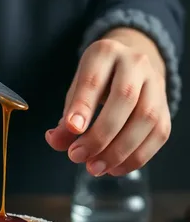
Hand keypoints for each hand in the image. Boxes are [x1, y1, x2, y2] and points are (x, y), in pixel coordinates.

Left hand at [46, 28, 170, 175]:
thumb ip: (66, 119)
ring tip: (95, 168)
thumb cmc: (97, 83)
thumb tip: (55, 141)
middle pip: (124, 98)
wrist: (131, 67)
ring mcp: (155, 84)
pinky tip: (115, 168)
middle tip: (77, 157)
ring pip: (145, 118)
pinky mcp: (166, 107)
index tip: (72, 130)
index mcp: (105, 53)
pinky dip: (136, 157)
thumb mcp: (76, 92)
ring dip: (119, 150)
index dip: (83, 106)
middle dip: (100, 135)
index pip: (94, 79)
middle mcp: (135, 63)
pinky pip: (158, 134)